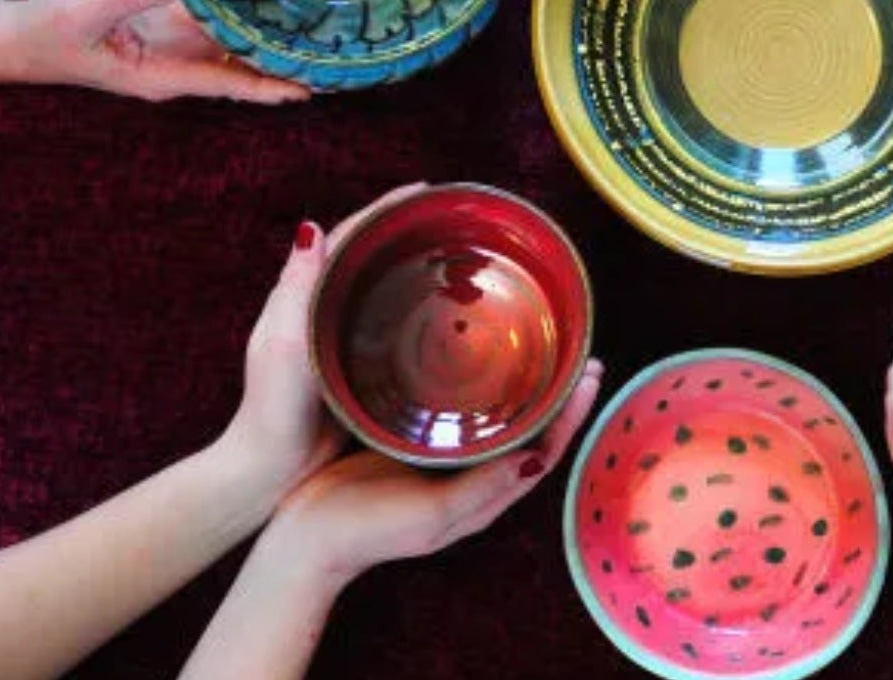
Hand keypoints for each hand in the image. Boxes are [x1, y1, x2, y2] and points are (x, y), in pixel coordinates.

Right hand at [11, 0, 309, 103]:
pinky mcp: (166, 26)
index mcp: (163, 77)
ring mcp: (173, 48)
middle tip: (338, 57)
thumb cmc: (49, 32)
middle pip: (243, 69)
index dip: (270, 85)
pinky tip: (272, 3)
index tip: (311, 88)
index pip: (229, 83)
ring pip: (233, 45)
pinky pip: (213, 23)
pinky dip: (241, 16)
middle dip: (285, 65)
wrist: (23, 36)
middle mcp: (177, 67)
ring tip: (322, 34)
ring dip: (271, 41)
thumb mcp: (83, 12)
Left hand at [217, 183, 432, 498]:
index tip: (423, 191)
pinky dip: (417, 312)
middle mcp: (321, 311)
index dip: (384, 210)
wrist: (271, 468)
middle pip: (368, 258)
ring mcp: (339, 339)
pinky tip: (446, 318)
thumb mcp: (283, 342)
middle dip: (405, 232)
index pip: (348, 237)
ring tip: (456, 257)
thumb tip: (310, 227)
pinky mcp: (356, 368)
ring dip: (413, 270)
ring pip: (382, 291)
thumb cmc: (273, 408)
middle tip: (450, 219)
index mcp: (301, 296)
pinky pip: (392, 328)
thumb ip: (296, 287)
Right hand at [271, 357, 605, 580]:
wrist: (303, 540)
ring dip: (528, 390)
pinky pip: (464, 417)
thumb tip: (537, 459)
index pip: (546, 450)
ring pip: (501, 424)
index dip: (571, 414)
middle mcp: (473, 479)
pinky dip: (484, 392)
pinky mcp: (416, 449)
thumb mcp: (432, 514)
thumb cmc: (367, 529)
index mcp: (484, 496)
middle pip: (532, 434)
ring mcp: (445, 465)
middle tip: (580, 353)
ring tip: (547, 352)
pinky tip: (478, 364)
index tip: (590, 373)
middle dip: (560, 396)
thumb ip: (481, 489)